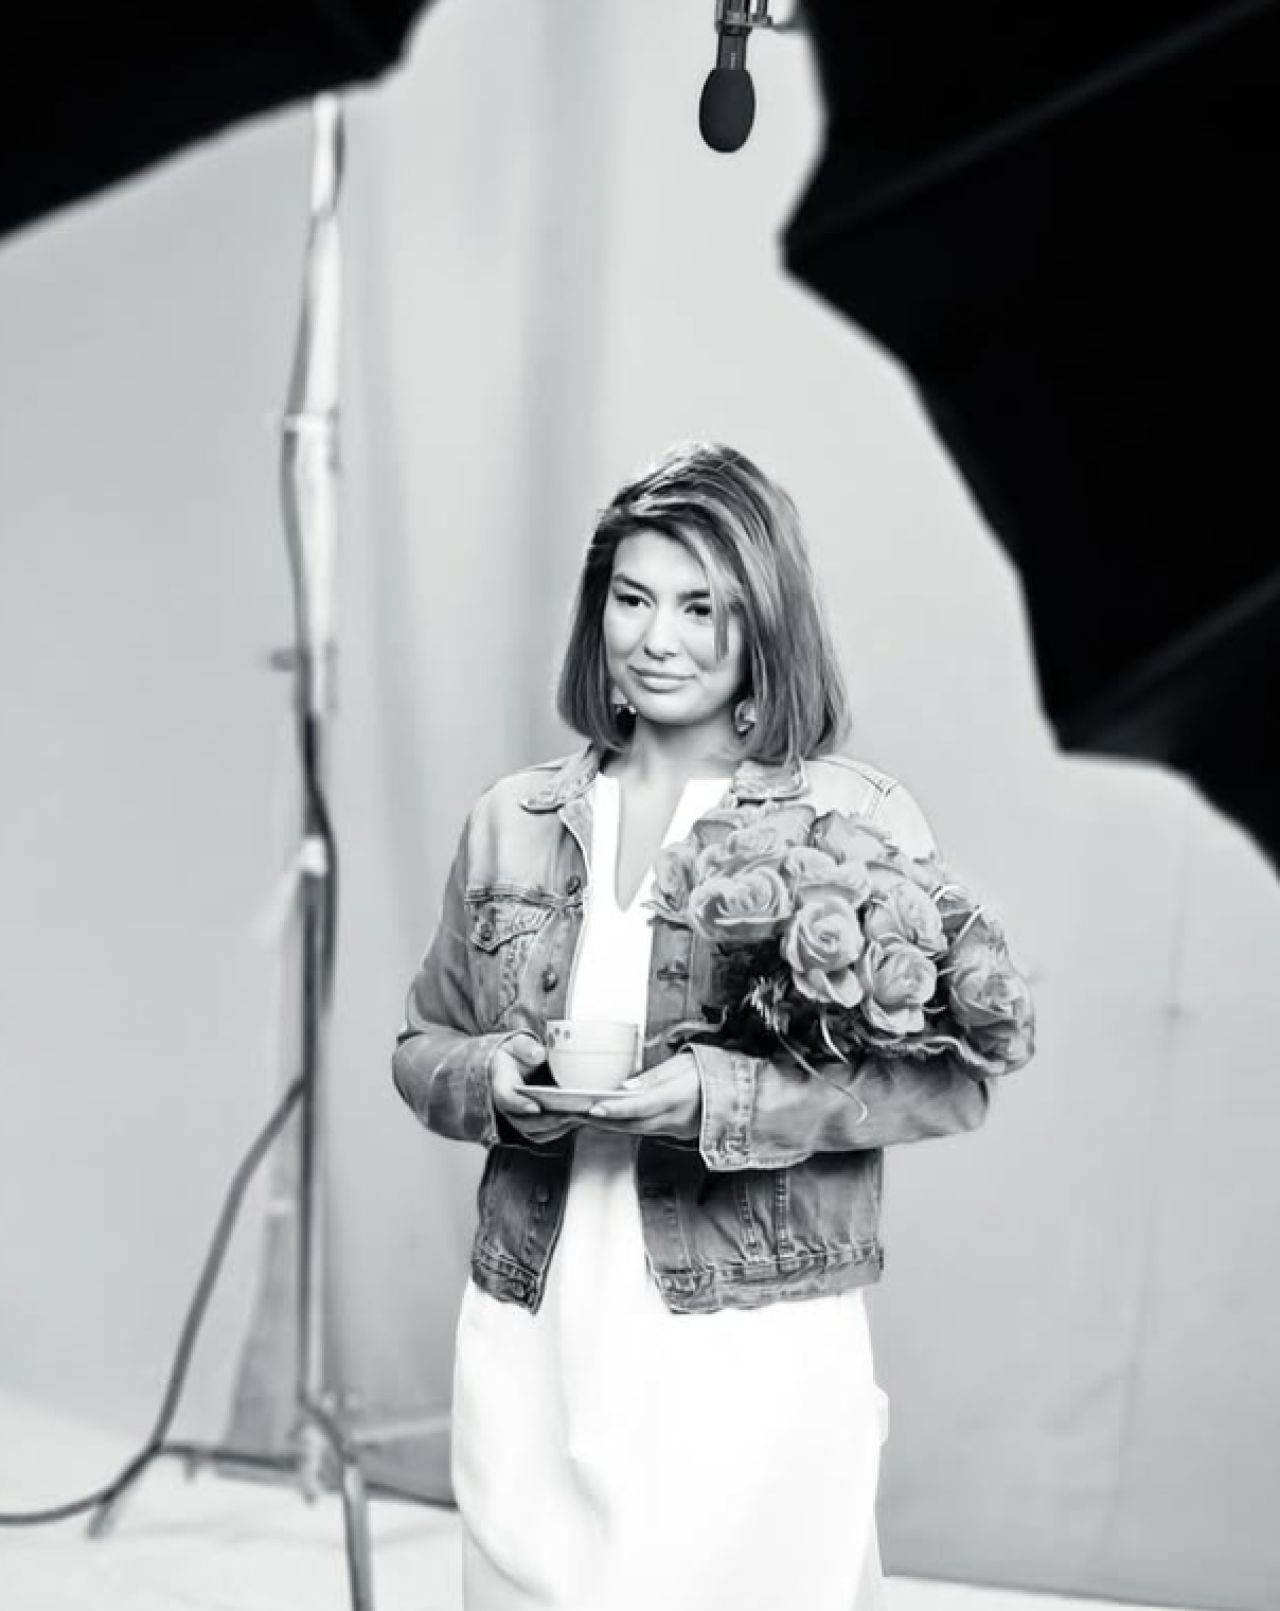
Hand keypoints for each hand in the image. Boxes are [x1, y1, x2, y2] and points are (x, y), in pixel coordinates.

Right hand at [489, 1033, 581, 1143]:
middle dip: (550, 1120)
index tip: (536, 1107)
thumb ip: (525, 1047)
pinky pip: (551, 1133)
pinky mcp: (538, 1126)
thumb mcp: (518, 1044)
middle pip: (526, 1123)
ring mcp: (523, 1120)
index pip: (506, 1098)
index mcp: (502, 1085)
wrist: (517, 1066)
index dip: (520, 1105)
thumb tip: (538, 1054)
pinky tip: (585, 1116)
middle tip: (571, 1113)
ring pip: (540, 1132)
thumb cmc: (518, 1055)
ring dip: (561, 1126)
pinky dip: (567, 1127)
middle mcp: (510, 1109)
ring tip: (583, 1115)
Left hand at [580, 1050, 702, 1142]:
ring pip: (640, 1130)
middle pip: (633, 1124)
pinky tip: (621, 1119)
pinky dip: (633, 1125)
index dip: (615, 1109)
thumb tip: (628, 1086)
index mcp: (678, 1096)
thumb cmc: (714, 1071)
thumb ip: (654, 1077)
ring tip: (595, 1116)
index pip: (640, 1106)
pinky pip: (650, 1131)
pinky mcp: (679, 1133)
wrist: (739, 1090)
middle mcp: (677, 1117)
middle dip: (606, 1121)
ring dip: (616, 1124)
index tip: (594, 1108)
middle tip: (582, 1114)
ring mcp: (679, 1129)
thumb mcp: (683, 1063)